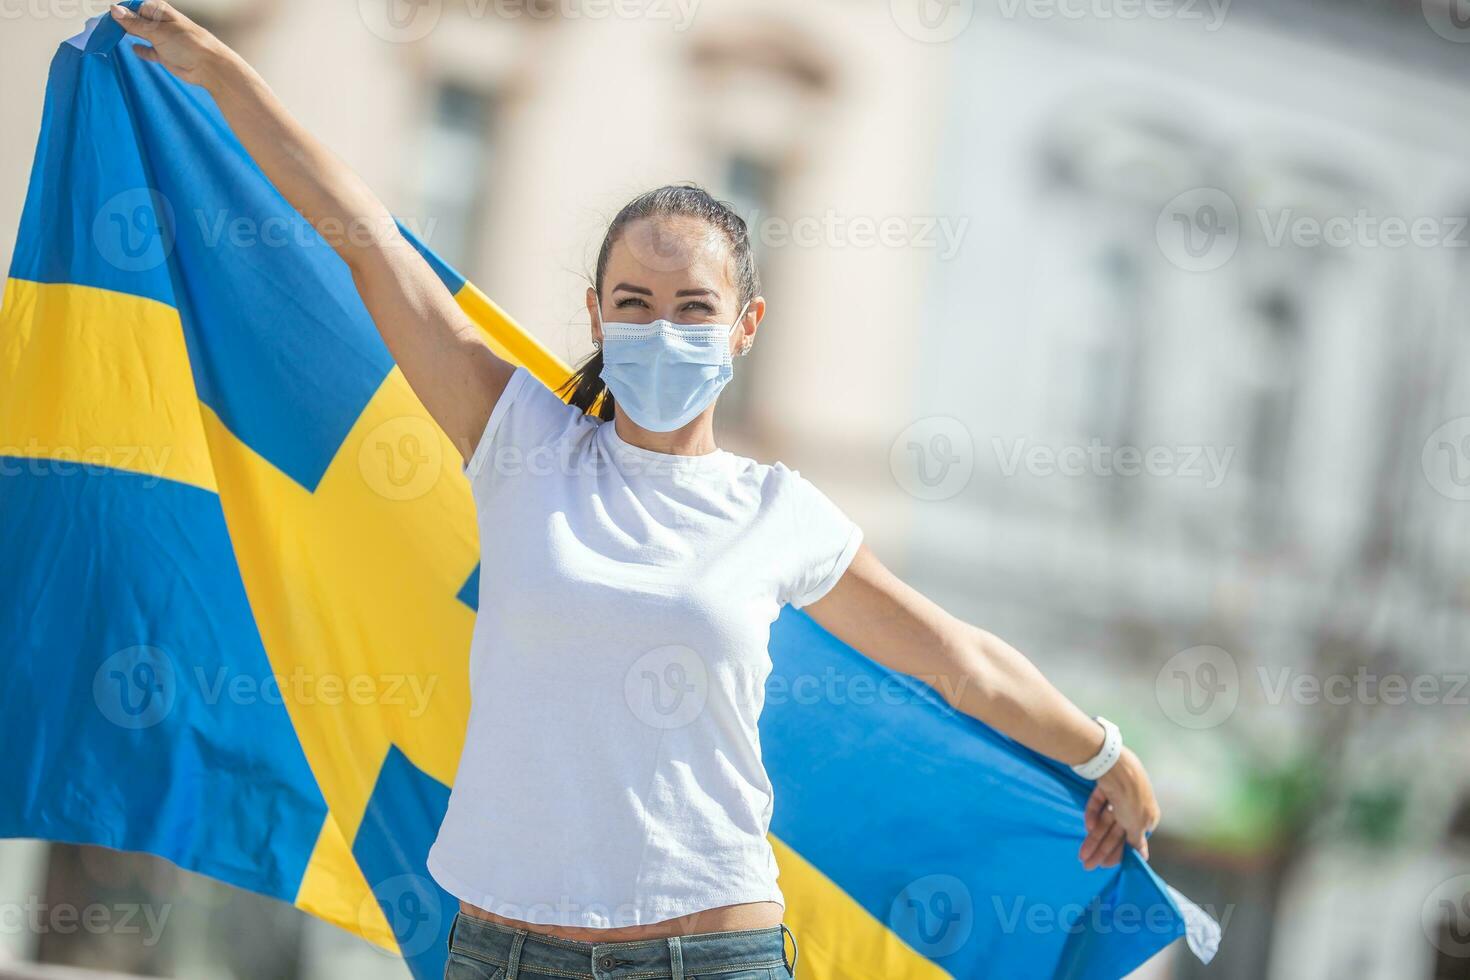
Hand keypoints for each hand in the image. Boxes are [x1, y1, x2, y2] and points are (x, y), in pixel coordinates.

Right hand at [109, 2, 231, 87]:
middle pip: (135, 20)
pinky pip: (149, 50)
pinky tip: (134, 49)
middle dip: (122, 23)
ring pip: (140, 34)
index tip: (104, 19)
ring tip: (111, 36)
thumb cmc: (188, 44)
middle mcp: (159, 23)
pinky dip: (141, 50)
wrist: (209, 67)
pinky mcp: (165, 54)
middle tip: (103, 29)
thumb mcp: (157, 31)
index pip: (133, 7)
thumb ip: (135, 23)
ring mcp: (162, 39)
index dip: (119, 12)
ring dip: (129, 35)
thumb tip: (114, 10)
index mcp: (159, 11)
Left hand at [1077, 748, 1160, 869]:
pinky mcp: (1106, 786)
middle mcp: (1134, 807)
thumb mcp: (1137, 825)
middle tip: (1087, 865)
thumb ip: (1137, 841)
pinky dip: (1093, 814)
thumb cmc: (1132, 799)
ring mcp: (1119, 796)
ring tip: (1081, 855)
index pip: (1131, 839)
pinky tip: (1088, 826)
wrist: (1117, 766)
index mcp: (1148, 817)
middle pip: (1115, 832)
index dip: (1118, 852)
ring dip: (1093, 839)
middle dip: (1101, 850)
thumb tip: (1144, 856)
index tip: (1105, 865)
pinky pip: (1099, 804)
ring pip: (1104, 821)